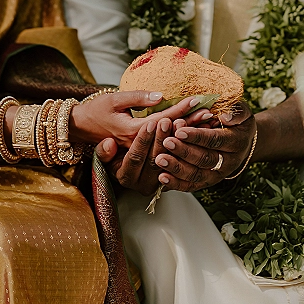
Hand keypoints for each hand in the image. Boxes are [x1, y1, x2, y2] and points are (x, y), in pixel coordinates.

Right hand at [70, 91, 202, 147]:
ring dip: (187, 135)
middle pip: (170, 135)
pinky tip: (192, 136)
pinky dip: (178, 144)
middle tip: (209, 113)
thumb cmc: (96, 111)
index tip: (197, 99)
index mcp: (131, 131)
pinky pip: (162, 153)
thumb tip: (160, 95)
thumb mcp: (114, 99)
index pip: (162, 119)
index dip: (180, 109)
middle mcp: (136, 145)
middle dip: (190, 124)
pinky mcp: (138, 158)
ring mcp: (137, 154)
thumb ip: (137, 97)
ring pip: (168, 146)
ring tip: (206, 124)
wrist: (79, 128)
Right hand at [94, 109, 213, 194]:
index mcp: (124, 176)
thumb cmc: (110, 142)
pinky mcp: (172, 176)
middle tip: (175, 119)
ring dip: (183, 139)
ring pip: (173, 158)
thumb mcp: (102, 147)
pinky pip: (183, 158)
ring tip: (189, 120)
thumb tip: (109, 144)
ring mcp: (159, 183)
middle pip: (158, 158)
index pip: (136, 157)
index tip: (152, 122)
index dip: (144, 139)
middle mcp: (142, 184)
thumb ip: (104, 149)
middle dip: (167, 137)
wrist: (118, 150)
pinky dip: (191, 142)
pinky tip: (200, 127)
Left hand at [154, 101, 255, 191]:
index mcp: (236, 142)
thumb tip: (226, 116)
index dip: (198, 137)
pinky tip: (162, 178)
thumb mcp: (241, 112)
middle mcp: (228, 162)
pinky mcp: (206, 182)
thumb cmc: (236, 121)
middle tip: (166, 142)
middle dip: (184, 151)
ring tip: (160, 159)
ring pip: (196, 174)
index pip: (215, 140)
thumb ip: (236, 111)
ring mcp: (216, 174)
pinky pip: (191, 185)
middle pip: (204, 159)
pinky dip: (176, 183)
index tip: (180, 131)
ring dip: (177, 168)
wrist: (240, 141)